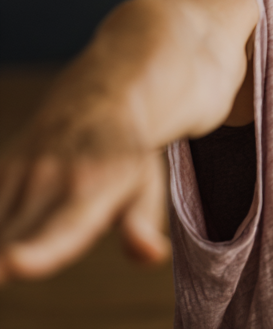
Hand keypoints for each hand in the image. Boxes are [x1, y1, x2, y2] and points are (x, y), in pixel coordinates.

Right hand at [0, 109, 169, 283]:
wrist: (94, 102)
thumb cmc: (123, 158)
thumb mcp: (146, 184)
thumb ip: (142, 222)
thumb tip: (154, 255)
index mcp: (92, 188)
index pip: (61, 229)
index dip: (36, 253)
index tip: (13, 264)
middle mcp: (49, 178)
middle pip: (14, 239)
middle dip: (3, 261)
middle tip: (3, 272)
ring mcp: (19, 171)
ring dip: (1, 247)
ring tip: (12, 258)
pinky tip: (10, 232)